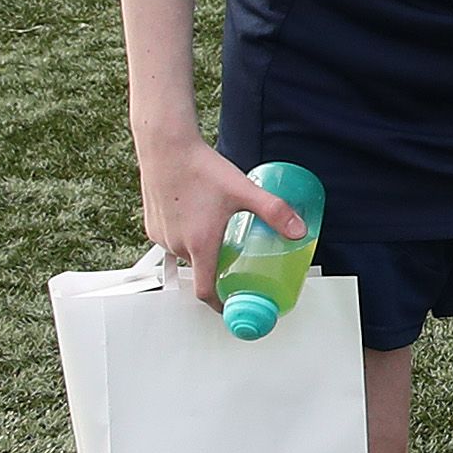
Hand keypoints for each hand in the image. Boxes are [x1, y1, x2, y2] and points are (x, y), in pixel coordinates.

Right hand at [137, 133, 297, 305]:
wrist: (166, 147)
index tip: (232, 305)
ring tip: (220, 233)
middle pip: (200, 270)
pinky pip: (172, 241)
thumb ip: (274, 212)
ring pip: (186, 255)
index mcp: (200, 245)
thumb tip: (300, 231)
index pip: (206, 291)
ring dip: (203, 251)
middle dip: (218, 269)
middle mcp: (177, 245)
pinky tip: (199, 218)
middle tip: (237, 258)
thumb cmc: (201, 168)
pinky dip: (186, 238)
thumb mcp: (244, 191)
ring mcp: (161, 236)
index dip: (220, 303)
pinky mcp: (152, 226)